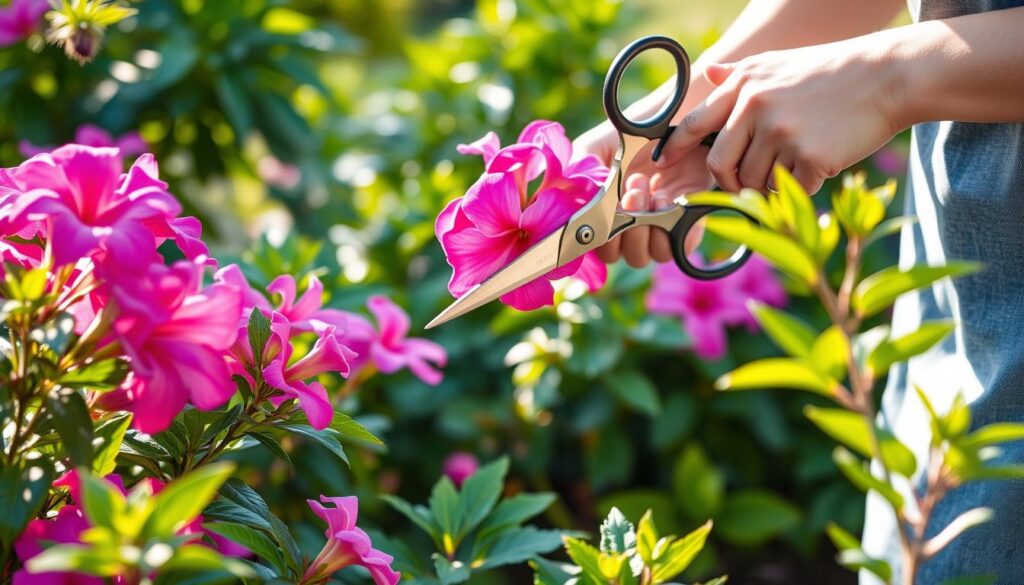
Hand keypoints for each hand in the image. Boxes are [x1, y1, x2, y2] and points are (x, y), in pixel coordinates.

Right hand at [573, 122, 711, 267]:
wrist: (680, 122)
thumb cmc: (635, 133)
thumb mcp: (597, 147)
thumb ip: (579, 171)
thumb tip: (569, 199)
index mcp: (603, 215)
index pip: (597, 248)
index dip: (601, 236)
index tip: (608, 208)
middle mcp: (629, 228)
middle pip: (620, 255)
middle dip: (627, 227)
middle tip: (634, 191)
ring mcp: (658, 228)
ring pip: (648, 255)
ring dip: (649, 226)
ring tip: (655, 192)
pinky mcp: (687, 225)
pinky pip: (681, 247)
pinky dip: (675, 228)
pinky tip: (671, 199)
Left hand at [654, 36, 903, 193]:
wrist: (885, 76)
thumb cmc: (828, 72)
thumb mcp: (776, 63)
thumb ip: (737, 74)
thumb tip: (707, 74)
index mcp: (742, 86)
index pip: (693, 125)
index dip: (671, 149)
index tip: (660, 165)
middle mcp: (755, 108)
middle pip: (720, 165)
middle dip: (729, 181)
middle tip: (745, 182)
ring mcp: (781, 133)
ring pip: (755, 182)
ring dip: (769, 183)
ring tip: (794, 160)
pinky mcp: (809, 156)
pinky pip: (788, 189)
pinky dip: (800, 185)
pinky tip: (818, 163)